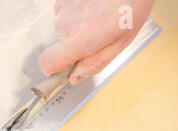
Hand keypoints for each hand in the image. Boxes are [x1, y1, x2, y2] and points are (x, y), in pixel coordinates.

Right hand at [39, 0, 154, 83]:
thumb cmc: (130, 4)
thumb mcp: (120, 42)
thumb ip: (95, 62)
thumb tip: (75, 77)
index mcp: (78, 40)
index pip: (47, 63)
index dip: (53, 68)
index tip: (64, 67)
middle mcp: (64, 24)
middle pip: (60, 44)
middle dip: (75, 43)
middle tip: (98, 33)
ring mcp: (61, 8)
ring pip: (64, 27)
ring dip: (77, 25)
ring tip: (98, 15)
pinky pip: (65, 11)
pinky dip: (77, 11)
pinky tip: (92, 5)